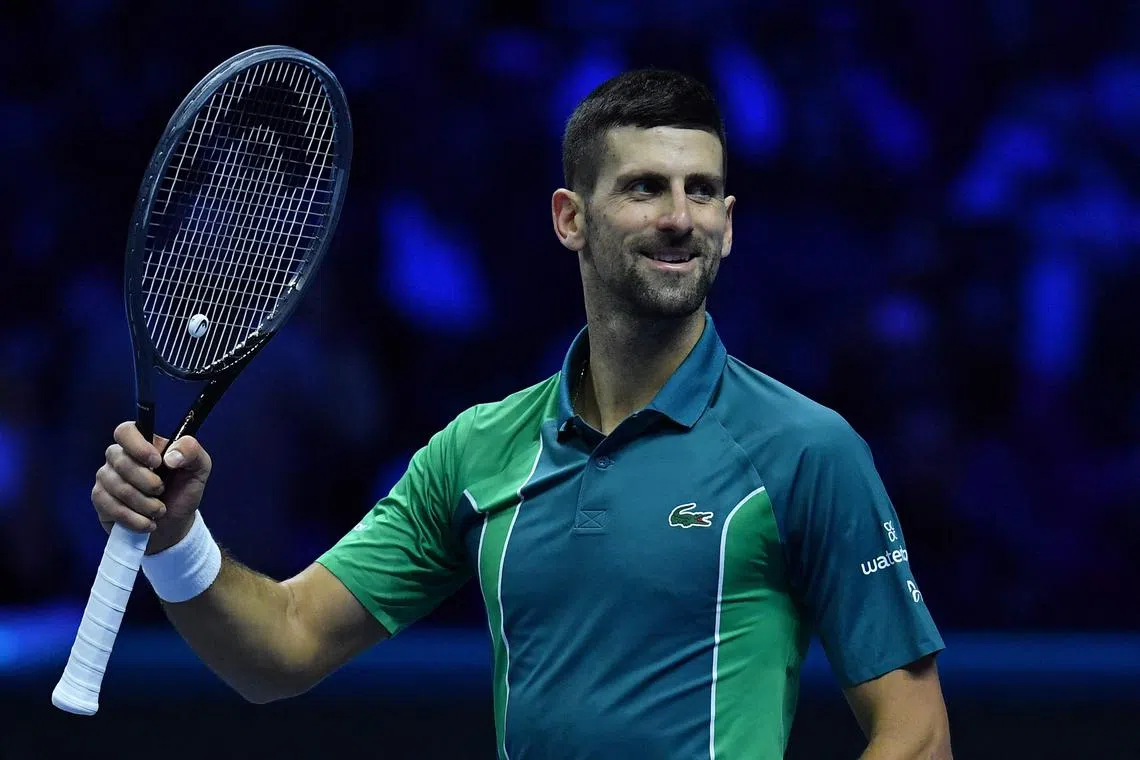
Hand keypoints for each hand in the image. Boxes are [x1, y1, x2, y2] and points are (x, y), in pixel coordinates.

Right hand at [91, 421, 212, 552]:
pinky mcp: (100, 500)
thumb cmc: (183, 491)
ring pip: (118, 488)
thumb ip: (192, 452)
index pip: (125, 431)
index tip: (157, 462)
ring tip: (159, 510)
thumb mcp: (199, 468)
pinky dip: (135, 519)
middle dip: (149, 483)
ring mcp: (106, 478)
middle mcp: (118, 456)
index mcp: (142, 443)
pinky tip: (148, 522)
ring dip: (146, 504)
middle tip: (163, 491)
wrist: (173, 525)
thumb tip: (171, 457)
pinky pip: (111, 507)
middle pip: (122, 462)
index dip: (139, 446)